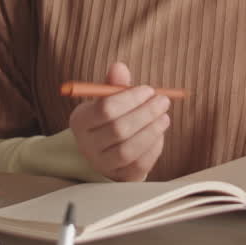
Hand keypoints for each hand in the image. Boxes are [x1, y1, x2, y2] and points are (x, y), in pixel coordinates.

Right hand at [68, 62, 171, 181]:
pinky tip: (160, 133)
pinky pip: (139, 164)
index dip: (130, 98)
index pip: (106, 109)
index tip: (148, 90)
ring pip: (129, 150)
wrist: (103, 151)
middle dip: (146, 113)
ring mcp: (102, 164)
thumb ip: (113, 84)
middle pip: (119, 129)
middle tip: (163, 101)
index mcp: (80, 121)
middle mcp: (87, 145)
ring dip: (152, 131)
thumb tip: (119, 67)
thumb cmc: (107, 119)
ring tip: (164, 117)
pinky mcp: (119, 177)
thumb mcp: (106, 99)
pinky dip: (153, 148)